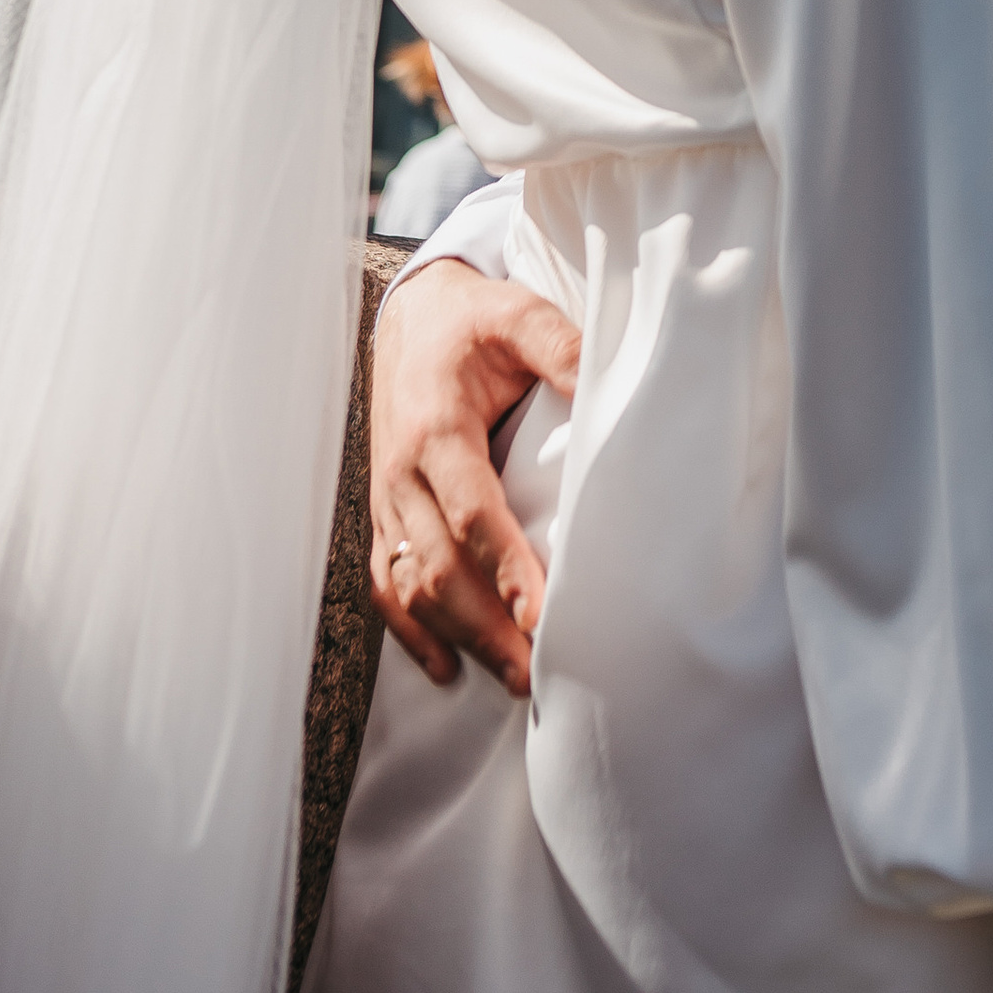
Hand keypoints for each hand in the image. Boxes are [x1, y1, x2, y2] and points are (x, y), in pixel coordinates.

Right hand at [369, 257, 580, 698]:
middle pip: (440, 566)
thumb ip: (561, 346)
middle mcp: (402, 473)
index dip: (504, 565)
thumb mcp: (518, 314)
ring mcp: (387, 499)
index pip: (471, 511)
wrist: (411, 316)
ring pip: (413, 585)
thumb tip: (608, 384)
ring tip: (510, 678)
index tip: (538, 611)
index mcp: (436, 429)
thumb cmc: (471, 321)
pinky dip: (411, 630)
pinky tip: (446, 666)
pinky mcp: (385, 514)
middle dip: (487, 624)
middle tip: (535, 672)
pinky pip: (386, 583)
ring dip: (459, 636)